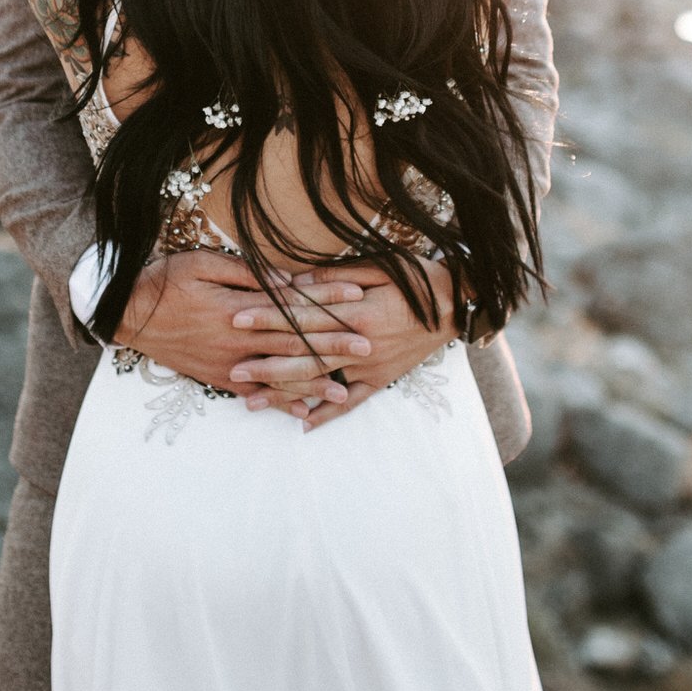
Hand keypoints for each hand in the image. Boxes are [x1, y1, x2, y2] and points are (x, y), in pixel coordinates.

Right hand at [115, 253, 371, 400]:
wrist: (127, 313)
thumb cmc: (166, 281)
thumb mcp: (204, 264)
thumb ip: (249, 274)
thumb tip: (287, 280)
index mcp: (239, 310)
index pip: (293, 306)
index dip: (327, 300)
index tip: (357, 296)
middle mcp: (238, 342)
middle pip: (294, 344)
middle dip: (333, 344)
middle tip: (368, 345)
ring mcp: (228, 365)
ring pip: (279, 375)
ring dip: (313, 382)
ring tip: (344, 390)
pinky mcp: (218, 378)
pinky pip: (255, 394)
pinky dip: (279, 404)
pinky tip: (302, 413)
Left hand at [231, 257, 456, 426]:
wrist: (458, 303)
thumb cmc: (417, 278)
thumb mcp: (378, 266)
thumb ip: (335, 277)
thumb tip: (296, 281)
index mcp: (355, 313)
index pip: (302, 317)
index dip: (267, 318)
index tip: (237, 319)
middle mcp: (359, 345)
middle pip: (303, 355)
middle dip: (265, 363)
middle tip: (232, 371)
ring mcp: (370, 367)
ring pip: (320, 383)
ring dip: (285, 393)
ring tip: (252, 403)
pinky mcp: (381, 379)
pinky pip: (351, 402)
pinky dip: (328, 413)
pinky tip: (303, 424)